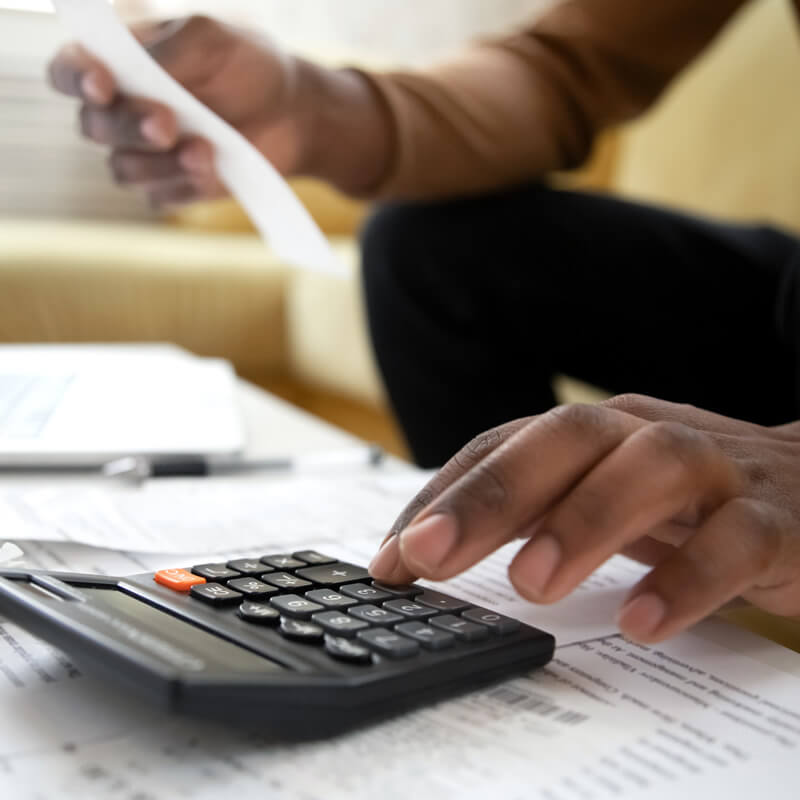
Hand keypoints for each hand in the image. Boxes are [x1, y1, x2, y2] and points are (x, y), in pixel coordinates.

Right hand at [48, 16, 391, 206]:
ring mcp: (147, 155)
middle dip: (128, 126)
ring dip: (161, 163)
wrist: (293, 113)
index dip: (75, 79)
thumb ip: (172, 49)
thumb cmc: (248, 65)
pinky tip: (215, 171)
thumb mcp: (214, 39)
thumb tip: (138, 70)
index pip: (70, 72)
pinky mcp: (174, 188)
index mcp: (120, 64)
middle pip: (93, 128)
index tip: (102, 85)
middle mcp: (124, 111)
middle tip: (167, 124)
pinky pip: (160, 198)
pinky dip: (186, 186)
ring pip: (123, 170)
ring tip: (206, 150)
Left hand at [369, 395, 799, 642]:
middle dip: (493, 494)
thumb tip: (424, 551)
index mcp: (595, 431)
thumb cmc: (683, 496)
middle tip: (430, 555)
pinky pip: (735, 541)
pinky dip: (687, 579)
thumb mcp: (597, 493)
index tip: (393, 559)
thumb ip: (527, 513)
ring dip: (583, 523)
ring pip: (649, 470)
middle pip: (566, 439)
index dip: (445, 495)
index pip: (505, 444)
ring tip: (531, 586)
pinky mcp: (774, 519)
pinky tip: (641, 622)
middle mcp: (645, 434)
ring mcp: (714, 469)